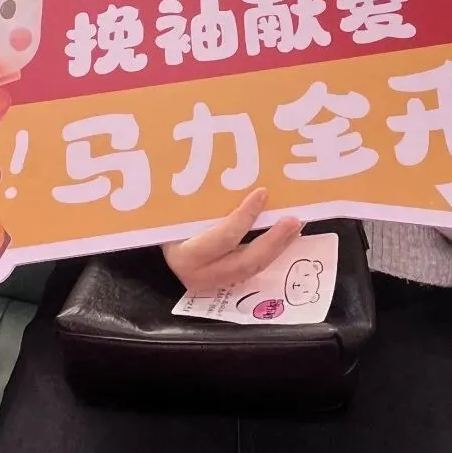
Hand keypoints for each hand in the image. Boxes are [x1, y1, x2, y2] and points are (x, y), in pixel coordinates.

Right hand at [162, 188, 302, 292]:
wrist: (156, 248)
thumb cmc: (164, 222)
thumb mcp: (178, 211)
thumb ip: (201, 200)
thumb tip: (232, 168)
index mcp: (186, 255)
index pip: (223, 238)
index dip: (245, 217)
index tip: (262, 193)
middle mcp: (200, 275)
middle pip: (245, 261)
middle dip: (273, 241)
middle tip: (294, 220)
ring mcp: (213, 284)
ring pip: (253, 269)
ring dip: (277, 247)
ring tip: (296, 226)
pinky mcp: (223, 284)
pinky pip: (251, 269)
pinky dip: (270, 252)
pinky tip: (284, 237)